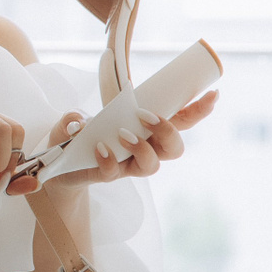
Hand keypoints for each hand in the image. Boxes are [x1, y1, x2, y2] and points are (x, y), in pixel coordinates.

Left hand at [8, 91, 217, 197]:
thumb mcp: (75, 119)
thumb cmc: (77, 137)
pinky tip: (100, 149)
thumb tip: (80, 121)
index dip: (198, 110)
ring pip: (153, 165)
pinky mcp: (108, 176)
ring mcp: (127, 165)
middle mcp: (144, 150)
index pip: (180, 121)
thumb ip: (75, 116)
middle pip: (175, 149)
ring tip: (123, 134)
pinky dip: (109, 160)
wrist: (58, 166)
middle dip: (169, 132)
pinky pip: (115, 173)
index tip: (212, 95)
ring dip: (143, 148)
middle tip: (147, 116)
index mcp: (147, 130)